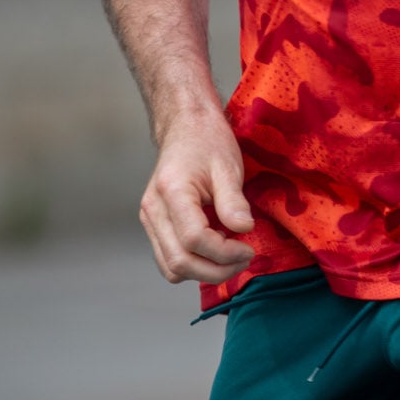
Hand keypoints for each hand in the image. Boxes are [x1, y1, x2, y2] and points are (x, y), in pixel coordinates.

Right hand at [138, 109, 254, 284]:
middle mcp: (153, 210)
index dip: (224, 253)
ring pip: (171, 268)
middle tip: (245, 258)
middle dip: (216, 270)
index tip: (249, 249)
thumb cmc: (207, 142)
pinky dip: (193, 263)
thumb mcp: (227, 166)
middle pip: (179, 262)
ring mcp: (150, 220)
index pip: (194, 239)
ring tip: (232, 255)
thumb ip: (233, 200)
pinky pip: (169, 259)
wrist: (186, 128)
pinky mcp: (154, 226)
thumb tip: (244, 229)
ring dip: (204, 272)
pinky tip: (215, 248)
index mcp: (172, 191)